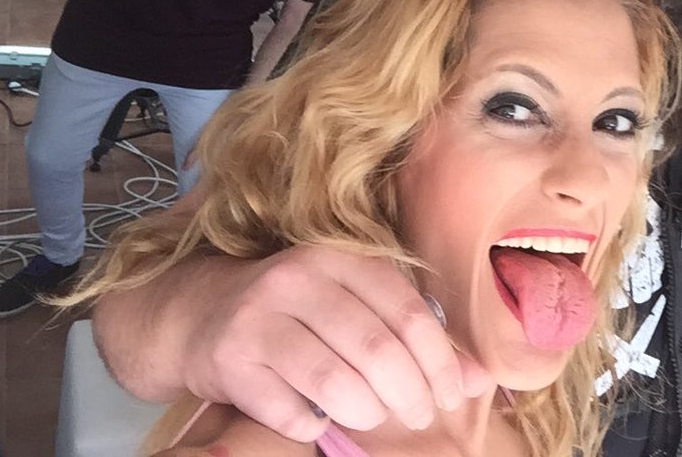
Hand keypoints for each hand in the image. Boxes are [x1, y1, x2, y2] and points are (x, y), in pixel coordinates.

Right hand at [177, 245, 492, 443]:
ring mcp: (259, 319)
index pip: (407, 311)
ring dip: (366, 411)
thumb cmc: (297, 310)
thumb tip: (480, 379)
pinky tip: (318, 419)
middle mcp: (297, 280)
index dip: (439, 359)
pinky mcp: (230, 360)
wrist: (201, 313)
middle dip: (410, 392)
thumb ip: (415, 334)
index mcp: (338, 258)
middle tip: (419, 415)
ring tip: (374, 417)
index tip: (453, 393)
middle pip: (375, 348)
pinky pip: (289, 409)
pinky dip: (313, 424)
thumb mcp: (355, 305)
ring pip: (333, 381)